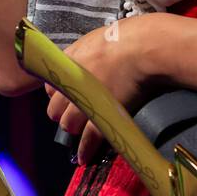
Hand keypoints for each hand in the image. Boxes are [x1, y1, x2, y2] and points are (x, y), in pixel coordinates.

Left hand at [44, 13, 164, 165]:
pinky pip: (88, 138)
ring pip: (68, 124)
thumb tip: (90, 57)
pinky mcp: (101, 115)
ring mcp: (85, 100)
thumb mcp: (98, 38)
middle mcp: (72, 82)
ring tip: (81, 133)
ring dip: (73, 129)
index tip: (67, 97)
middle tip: (74, 116)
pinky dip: (85, 150)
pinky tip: (84, 158)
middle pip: (55, 108)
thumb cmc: (128, 37)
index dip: (60, 94)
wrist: (145, 47)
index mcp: (69, 61)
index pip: (51, 86)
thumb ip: (86, 51)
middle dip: (62, 114)